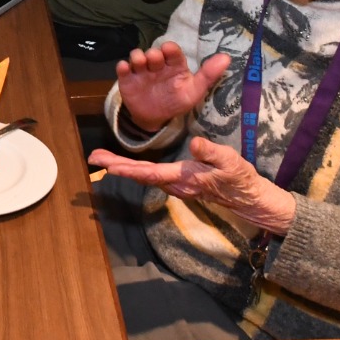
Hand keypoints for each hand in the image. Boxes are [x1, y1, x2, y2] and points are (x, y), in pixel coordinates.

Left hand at [89, 136, 296, 235]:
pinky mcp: (177, 181)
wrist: (246, 196)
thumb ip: (211, 152)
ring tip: (102, 159)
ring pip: (143, 175)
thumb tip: (193, 143)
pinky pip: (150, 175)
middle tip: (93, 158)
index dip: (130, 169)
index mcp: (184, 177)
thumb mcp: (230, 161)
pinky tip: (125, 164)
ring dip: (122, 167)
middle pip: (140, 174)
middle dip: (116, 166)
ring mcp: (175, 184)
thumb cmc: (239, 178)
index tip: (110, 166)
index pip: (152, 173)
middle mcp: (175, 184)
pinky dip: (134, 169)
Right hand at [107, 40, 230, 133]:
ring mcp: (141, 71)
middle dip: (153, 54)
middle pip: (153, 52)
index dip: (170, 49)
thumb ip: (209, 75)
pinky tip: (125, 69)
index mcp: (174, 65)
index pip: (172, 51)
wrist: (155, 118)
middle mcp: (157, 65)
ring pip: (136, 56)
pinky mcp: (127, 79)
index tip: (169, 50)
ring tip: (140, 64)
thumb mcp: (194, 90)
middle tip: (154, 61)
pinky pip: (122, 69)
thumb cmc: (176, 101)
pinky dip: (122, 67)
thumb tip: (227, 58)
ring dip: (137, 57)